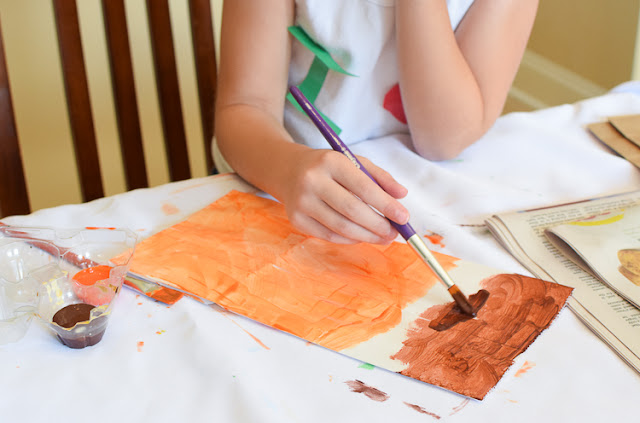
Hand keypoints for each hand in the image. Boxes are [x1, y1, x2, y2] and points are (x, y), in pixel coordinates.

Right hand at [279, 149, 409, 243]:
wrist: (287, 170)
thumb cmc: (328, 167)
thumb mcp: (354, 162)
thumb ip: (380, 177)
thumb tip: (402, 195)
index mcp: (331, 162)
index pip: (363, 187)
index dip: (386, 205)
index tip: (404, 217)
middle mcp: (312, 181)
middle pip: (352, 211)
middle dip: (378, 225)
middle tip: (394, 233)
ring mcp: (302, 202)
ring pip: (341, 227)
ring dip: (367, 236)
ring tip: (383, 237)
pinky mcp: (296, 219)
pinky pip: (329, 236)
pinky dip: (350, 239)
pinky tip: (362, 237)